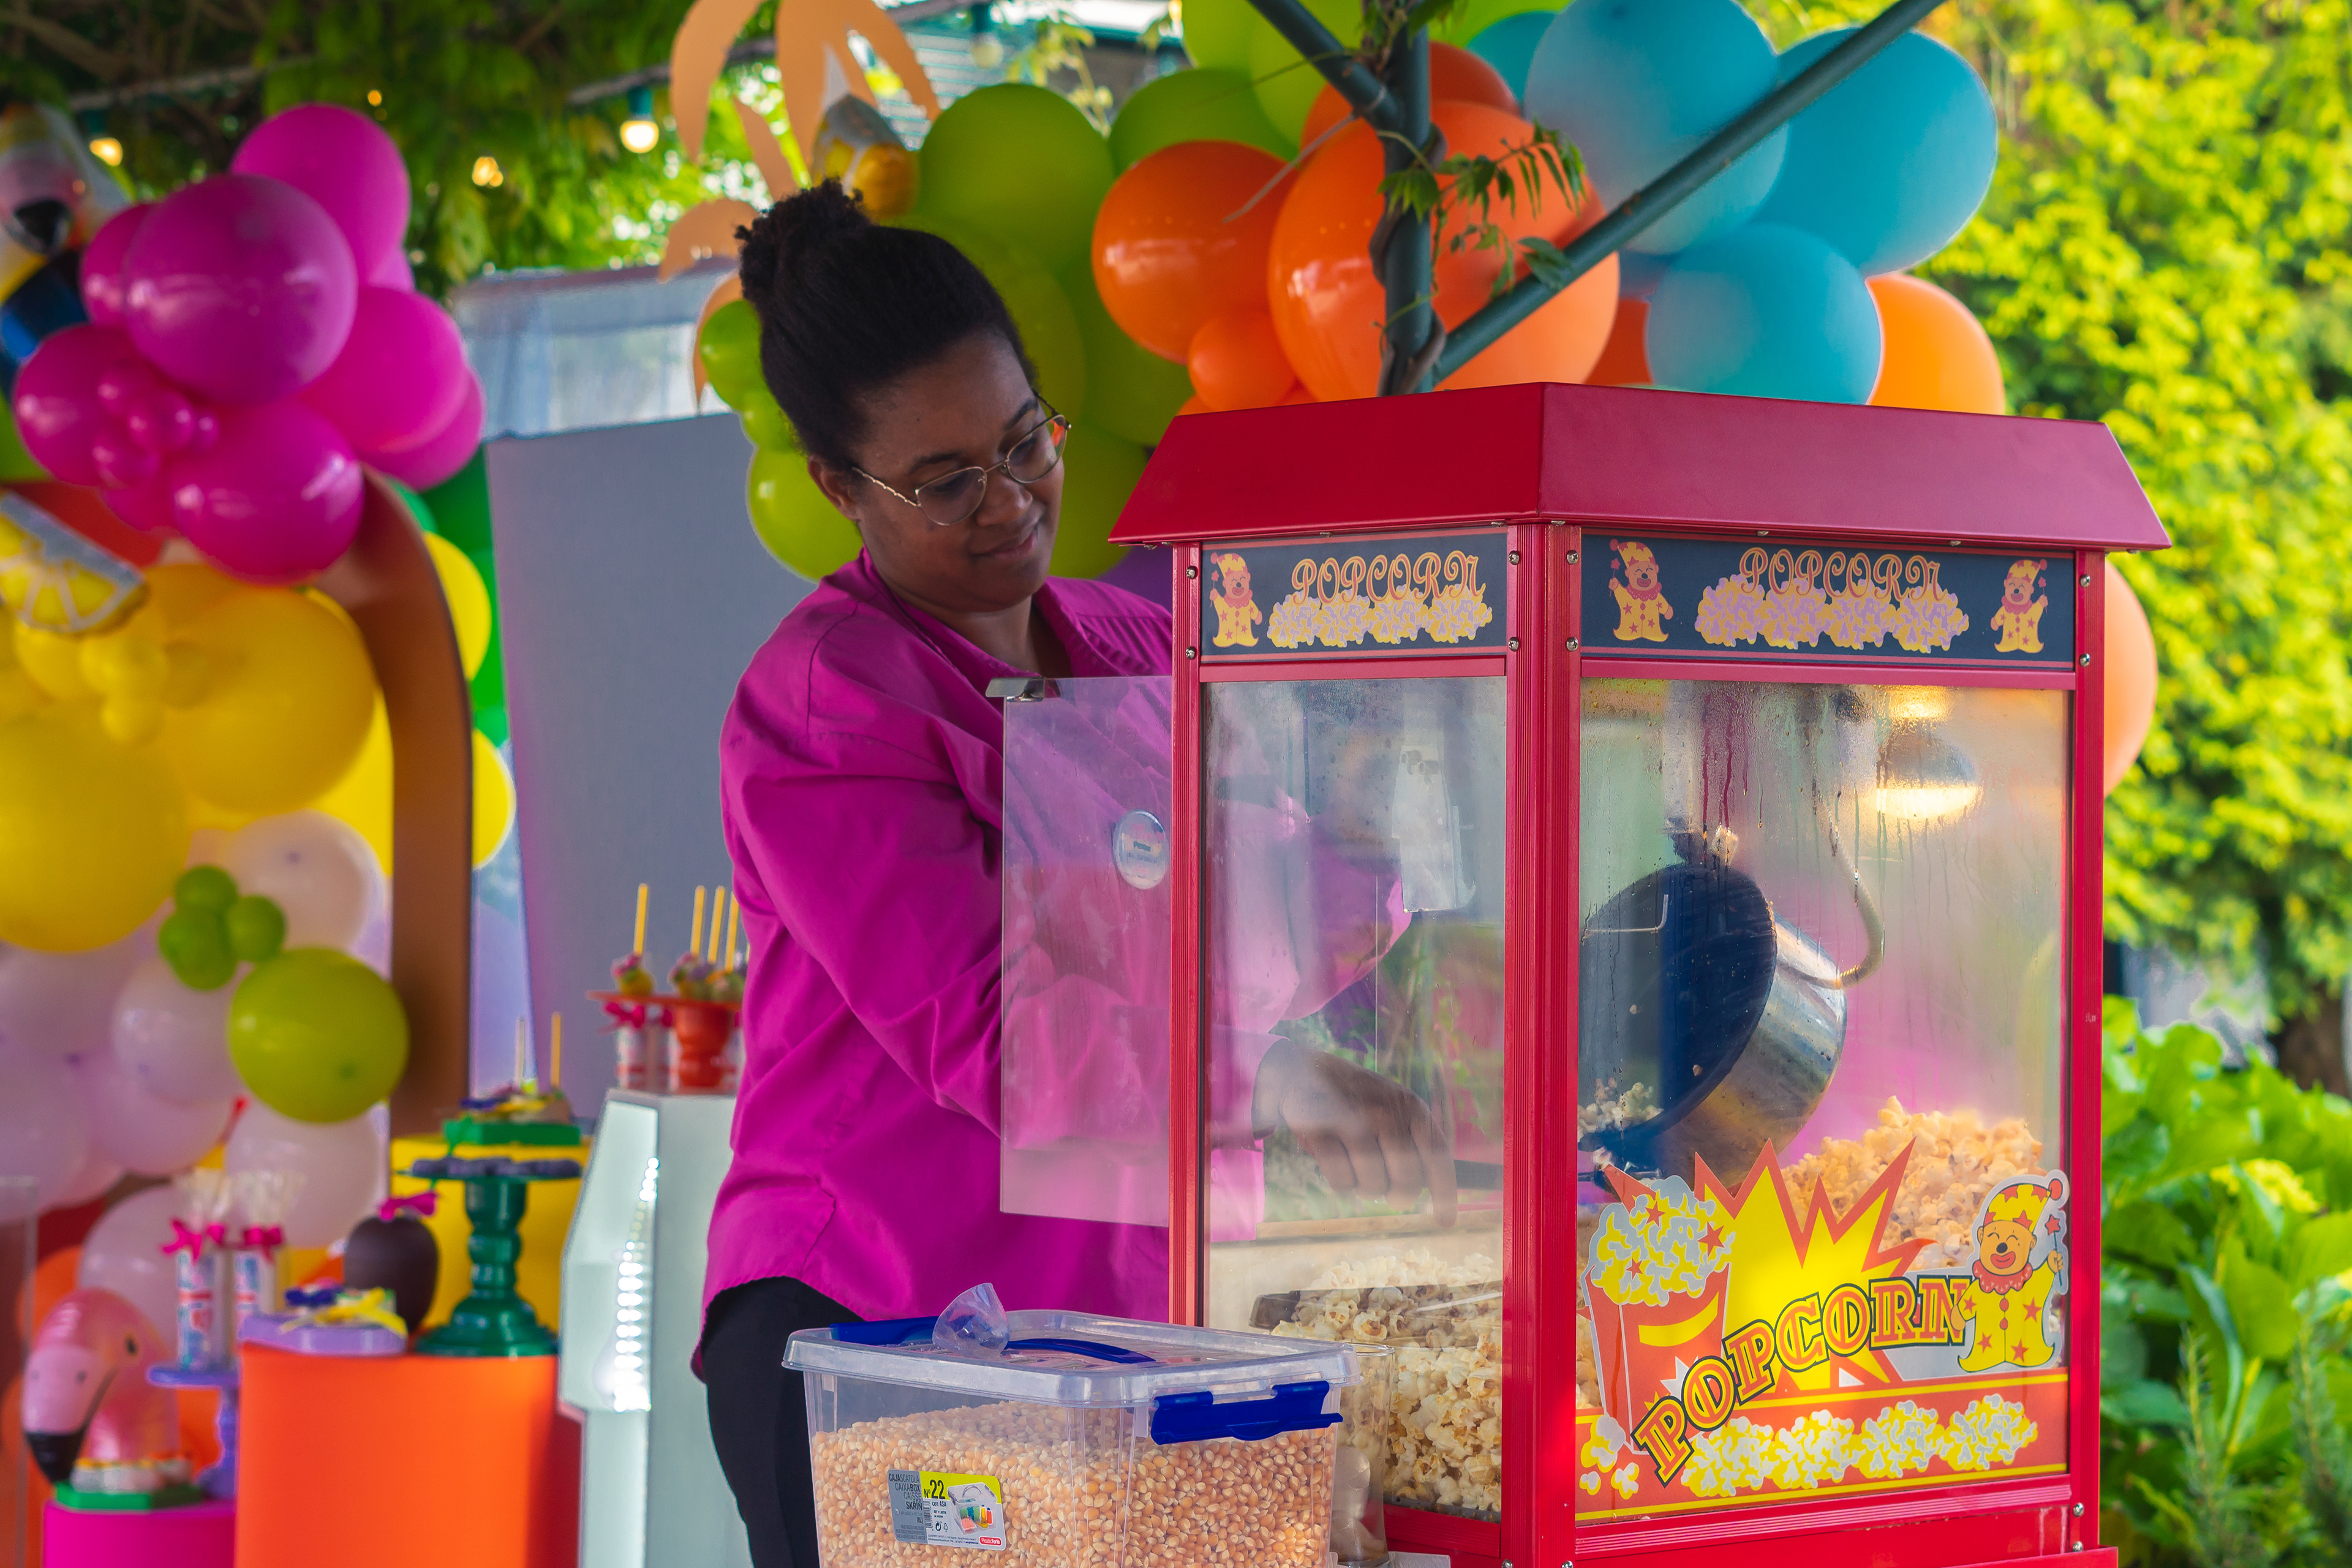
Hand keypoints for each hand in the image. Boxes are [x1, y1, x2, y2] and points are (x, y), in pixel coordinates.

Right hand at [1252, 1039, 1457, 1225]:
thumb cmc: (1360, 1100)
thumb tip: (1431, 1187)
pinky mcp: (1320, 1134)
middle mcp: (1386, 1113)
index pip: (1438, 1157)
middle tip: (1391, 1193)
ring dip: (1367, 1188)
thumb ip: (1416, 1139)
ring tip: (1359, 1169)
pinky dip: (1342, 1184)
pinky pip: (1342, 1183)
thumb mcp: (1396, 1106)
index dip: (1444, 1194)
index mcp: (1412, 1106)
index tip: (1445, 1221)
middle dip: (1399, 1195)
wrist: (1306, 1072)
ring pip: (1373, 1185)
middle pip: (1406, 1180)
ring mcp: (1351, 1122)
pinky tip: (1338, 1165)